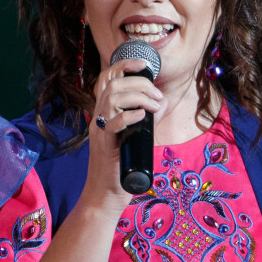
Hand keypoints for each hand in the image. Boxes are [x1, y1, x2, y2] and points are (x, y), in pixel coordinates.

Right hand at [84, 59, 166, 200]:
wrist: (105, 196)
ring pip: (111, 99)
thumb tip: (163, 102)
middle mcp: (98, 118)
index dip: (124, 65)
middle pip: (112, 84)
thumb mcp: (137, 137)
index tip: (145, 65)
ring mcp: (99, 132)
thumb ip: (149, 120)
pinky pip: (112, 124)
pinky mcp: (104, 147)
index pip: (107, 79)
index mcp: (104, 113)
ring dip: (138, 96)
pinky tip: (143, 116)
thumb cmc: (120, 168)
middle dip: (139, 83)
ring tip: (154, 105)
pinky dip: (129, 116)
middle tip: (157, 96)